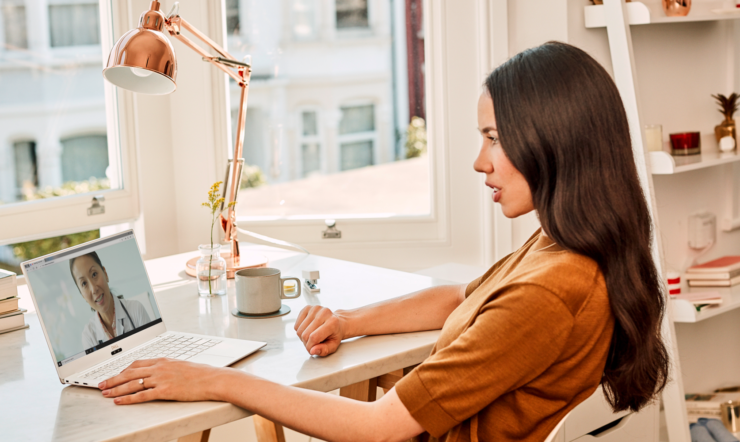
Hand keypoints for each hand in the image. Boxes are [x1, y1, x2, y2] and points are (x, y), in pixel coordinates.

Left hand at [98, 358, 228, 404]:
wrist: (212, 379)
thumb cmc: (201, 373)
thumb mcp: (182, 365)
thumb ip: (168, 368)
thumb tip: (160, 372)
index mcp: (163, 360)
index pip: (137, 364)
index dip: (122, 370)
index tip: (115, 375)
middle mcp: (160, 368)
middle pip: (129, 373)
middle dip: (113, 379)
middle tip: (102, 385)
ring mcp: (161, 379)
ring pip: (132, 384)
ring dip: (116, 389)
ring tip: (105, 394)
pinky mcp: (165, 391)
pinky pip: (142, 395)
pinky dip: (128, 399)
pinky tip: (119, 401)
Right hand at [294, 306, 347, 356]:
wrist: (336, 322)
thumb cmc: (335, 334)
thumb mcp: (333, 345)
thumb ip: (324, 350)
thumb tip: (312, 350)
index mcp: (332, 322)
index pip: (314, 337)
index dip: (310, 347)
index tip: (313, 349)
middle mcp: (324, 312)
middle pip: (305, 334)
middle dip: (307, 343)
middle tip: (314, 343)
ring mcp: (315, 309)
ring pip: (299, 330)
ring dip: (303, 337)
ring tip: (312, 336)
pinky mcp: (307, 308)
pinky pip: (296, 325)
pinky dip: (300, 330)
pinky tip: (308, 329)